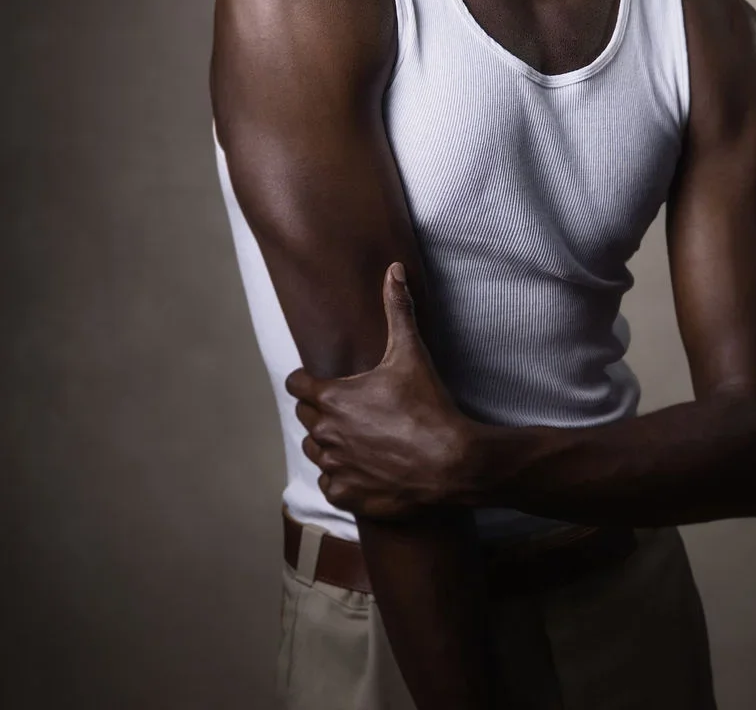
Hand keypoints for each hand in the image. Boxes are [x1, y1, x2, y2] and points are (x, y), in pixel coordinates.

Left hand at [284, 264, 474, 519]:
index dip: (306, 379)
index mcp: (332, 398)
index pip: (295, 385)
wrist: (451, 462)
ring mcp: (335, 467)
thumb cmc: (427, 405)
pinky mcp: (347, 495)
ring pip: (315, 451)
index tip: (319, 379)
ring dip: (328, 443)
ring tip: (356, 436)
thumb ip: (398, 308)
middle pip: (305, 418)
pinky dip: (341, 476)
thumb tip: (394, 268)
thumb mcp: (410, 352)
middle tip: (349, 406)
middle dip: (320, 410)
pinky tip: (363, 467)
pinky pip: (330, 483)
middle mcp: (325, 433)